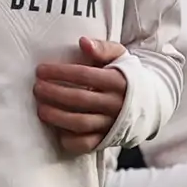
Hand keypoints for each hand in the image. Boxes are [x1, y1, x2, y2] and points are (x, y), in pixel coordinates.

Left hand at [32, 35, 130, 155]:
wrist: (150, 102)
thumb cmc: (126, 75)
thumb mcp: (120, 56)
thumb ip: (102, 47)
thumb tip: (83, 42)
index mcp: (117, 81)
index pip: (84, 75)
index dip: (60, 72)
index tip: (41, 70)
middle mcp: (115, 104)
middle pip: (80, 99)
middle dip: (54, 93)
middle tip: (37, 89)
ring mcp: (111, 124)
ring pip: (81, 123)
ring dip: (57, 117)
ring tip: (40, 109)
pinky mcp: (106, 140)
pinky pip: (86, 144)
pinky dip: (70, 140)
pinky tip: (56, 131)